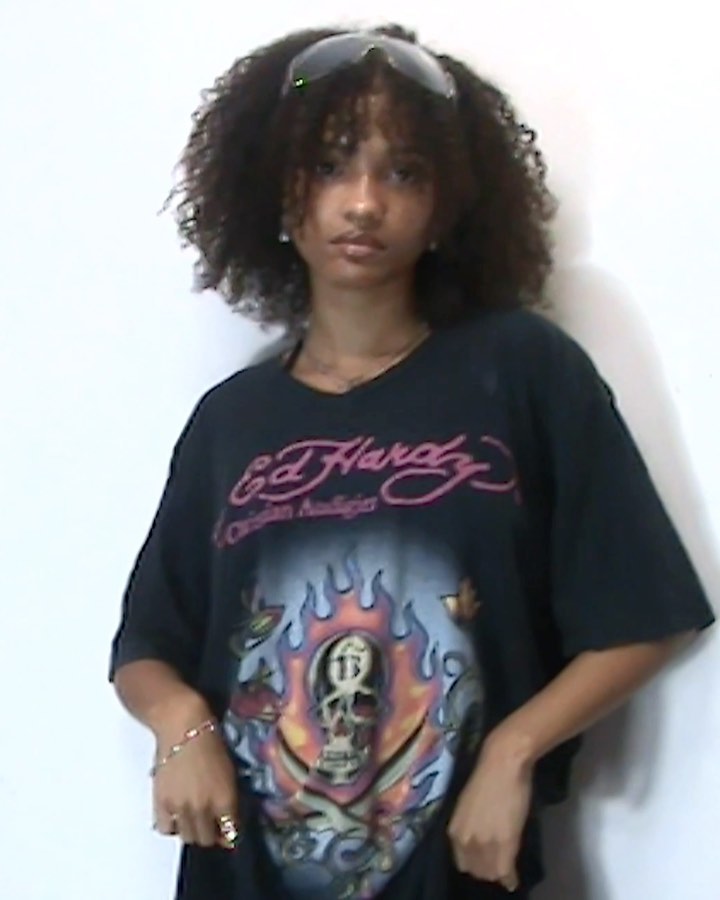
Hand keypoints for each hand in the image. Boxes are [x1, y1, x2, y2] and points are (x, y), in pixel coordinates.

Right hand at [151, 698, 239, 849]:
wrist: (183, 726)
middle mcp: (203, 808)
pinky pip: (165, 828)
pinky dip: (172, 824)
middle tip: (209, 820)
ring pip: (187, 837)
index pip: (230, 834)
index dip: (229, 833)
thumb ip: (228, 800)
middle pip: (207, 839)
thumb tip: (225, 822)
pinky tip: (176, 812)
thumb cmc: (211, 742)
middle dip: (210, 832)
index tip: (226, 827)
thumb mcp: (229, 772)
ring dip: (191, 829)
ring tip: (192, 814)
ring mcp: (181, 808)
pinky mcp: (161, 803)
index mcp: (225, 799)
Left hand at [447, 740, 532, 891]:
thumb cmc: (487, 779)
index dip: (477, 865)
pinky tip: (513, 878)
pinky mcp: (505, 842)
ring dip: (498, 873)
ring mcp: (484, 843)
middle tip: (499, 865)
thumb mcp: (468, 808)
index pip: (463, 864)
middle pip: (477, 872)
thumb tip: (477, 844)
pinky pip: (505, 872)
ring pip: (491, 874)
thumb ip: (469, 829)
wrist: (502, 763)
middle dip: (488, 871)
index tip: (486, 863)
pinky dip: (510, 878)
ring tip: (507, 867)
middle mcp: (466, 841)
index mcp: (455, 832)